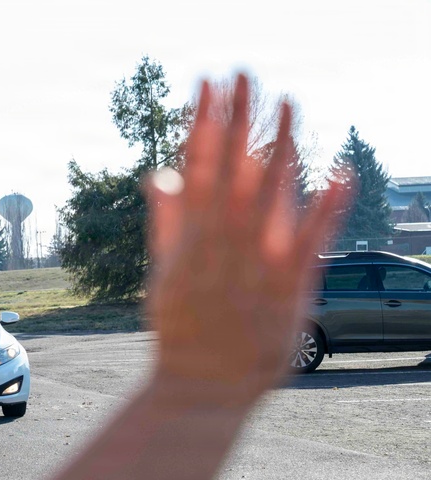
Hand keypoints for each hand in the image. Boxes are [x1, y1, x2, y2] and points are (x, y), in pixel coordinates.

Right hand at [144, 75, 350, 406]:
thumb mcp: (163, 272)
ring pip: (269, 194)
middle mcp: (221, 244)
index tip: (207, 84)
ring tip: (287, 103)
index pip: (194, 167)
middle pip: (230, 169)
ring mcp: (255, 265)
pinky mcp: (289, 288)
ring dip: (279, 145)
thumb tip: (159, 175)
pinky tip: (340, 172)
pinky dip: (326, 207)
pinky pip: (311, 241)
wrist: (202, 384)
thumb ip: (167, 221)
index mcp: (189, 237)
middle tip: (243, 74)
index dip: (202, 122)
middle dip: (237, 119)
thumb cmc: (183, 328)